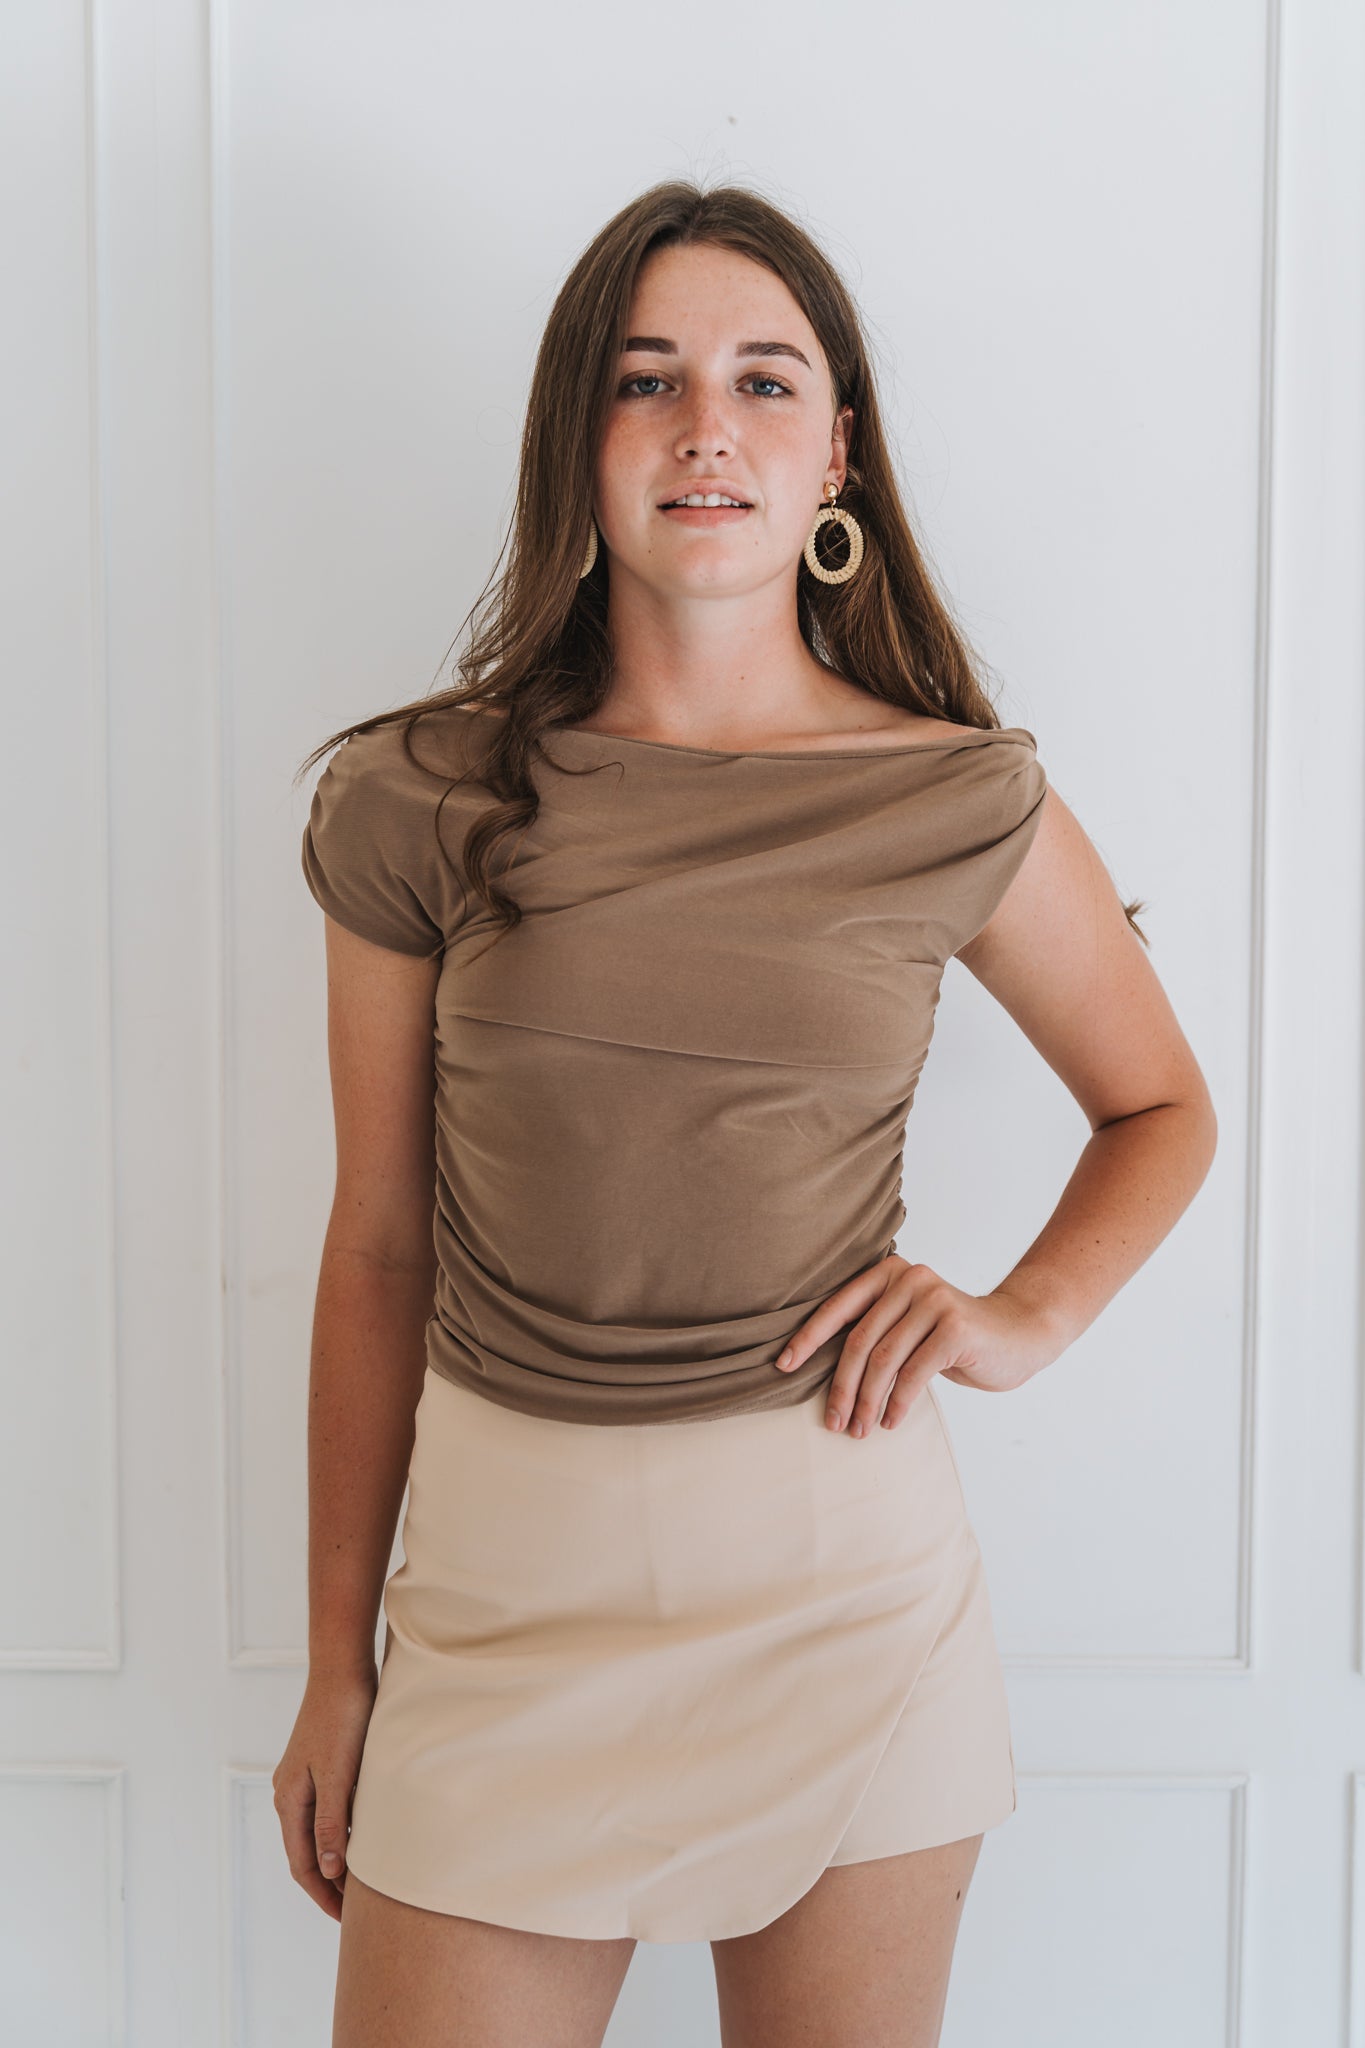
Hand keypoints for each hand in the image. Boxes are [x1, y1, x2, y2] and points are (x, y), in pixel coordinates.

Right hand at [272, 1664, 378, 1920]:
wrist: (342, 1667)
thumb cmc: (342, 1716)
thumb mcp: (339, 1773)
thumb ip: (331, 1822)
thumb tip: (328, 1870)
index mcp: (289, 1800)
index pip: (302, 1864)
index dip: (324, 1894)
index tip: (347, 1920)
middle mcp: (289, 1793)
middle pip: (304, 1853)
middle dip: (327, 1885)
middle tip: (356, 1912)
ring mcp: (301, 1779)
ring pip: (314, 1834)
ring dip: (333, 1860)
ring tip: (361, 1884)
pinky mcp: (318, 1765)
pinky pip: (324, 1813)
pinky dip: (339, 1834)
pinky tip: (361, 1839)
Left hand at [773, 1255, 1051, 1436]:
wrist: (1020, 1334)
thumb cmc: (955, 1337)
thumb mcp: (910, 1325)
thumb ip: (877, 1331)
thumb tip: (823, 1373)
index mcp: (890, 1274)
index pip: (838, 1308)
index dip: (807, 1339)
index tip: (782, 1367)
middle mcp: (909, 1279)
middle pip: (859, 1341)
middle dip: (840, 1386)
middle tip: (833, 1422)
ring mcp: (934, 1300)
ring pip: (884, 1360)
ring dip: (867, 1401)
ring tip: (861, 1430)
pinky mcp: (955, 1327)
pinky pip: (914, 1373)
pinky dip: (898, 1403)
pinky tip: (890, 1422)